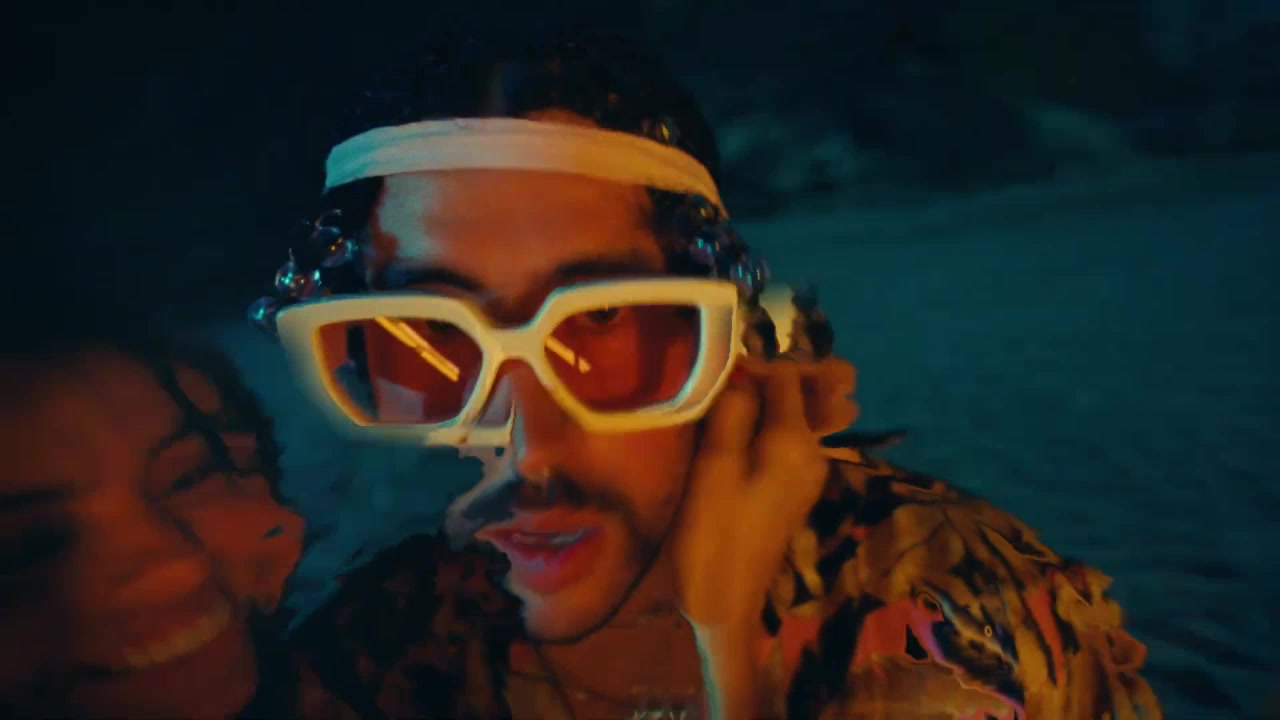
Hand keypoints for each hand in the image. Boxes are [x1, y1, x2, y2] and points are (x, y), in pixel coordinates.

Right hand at [672, 354, 856, 632]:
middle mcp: (813, 450)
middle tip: (738, 367)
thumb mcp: (715, 464)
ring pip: (802, 412)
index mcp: (796, 440)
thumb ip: (732, 410)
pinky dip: (773, 419)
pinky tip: (744, 421)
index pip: (788, 374)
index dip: (756, 361)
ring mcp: (809, 470)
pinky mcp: (794, 486)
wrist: (724, 600)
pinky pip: (792, 436)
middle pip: (807, 391)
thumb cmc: (713, 531)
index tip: (722, 363)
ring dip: (776, 394)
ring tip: (738, 388)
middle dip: (780, 371)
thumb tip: (743, 372)